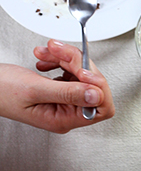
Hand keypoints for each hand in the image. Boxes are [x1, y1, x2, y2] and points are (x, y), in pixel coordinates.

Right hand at [0, 39, 114, 132]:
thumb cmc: (0, 91)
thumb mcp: (35, 90)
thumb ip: (68, 93)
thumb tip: (97, 95)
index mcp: (64, 119)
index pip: (102, 108)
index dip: (98, 85)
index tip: (82, 69)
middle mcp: (66, 112)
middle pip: (93, 86)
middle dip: (78, 64)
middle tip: (60, 51)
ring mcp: (63, 101)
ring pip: (81, 75)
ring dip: (66, 58)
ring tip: (48, 51)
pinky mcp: (57, 89)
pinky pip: (69, 71)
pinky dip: (59, 60)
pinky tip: (45, 57)